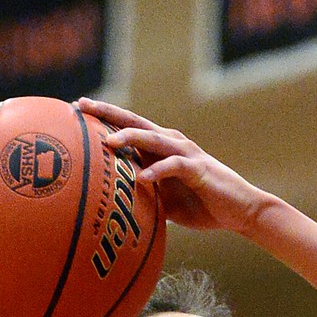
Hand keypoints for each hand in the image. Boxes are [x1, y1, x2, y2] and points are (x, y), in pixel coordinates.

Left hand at [78, 99, 269, 235]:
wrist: (240, 211)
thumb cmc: (203, 206)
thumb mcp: (165, 202)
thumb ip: (143, 197)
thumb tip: (117, 210)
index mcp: (161, 147)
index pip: (127, 126)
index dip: (103, 118)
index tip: (76, 111)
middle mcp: (170, 143)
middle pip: (134, 122)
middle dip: (107, 113)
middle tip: (81, 106)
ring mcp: (185, 153)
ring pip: (152, 138)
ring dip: (130, 138)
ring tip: (108, 143)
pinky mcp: (198, 169)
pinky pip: (174, 166)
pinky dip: (157, 171)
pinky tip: (142, 179)